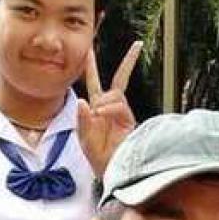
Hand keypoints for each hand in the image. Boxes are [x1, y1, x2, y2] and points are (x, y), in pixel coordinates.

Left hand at [77, 41, 141, 175]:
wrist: (111, 172)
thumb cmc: (98, 158)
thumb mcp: (83, 139)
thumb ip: (81, 120)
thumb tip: (84, 100)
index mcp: (97, 110)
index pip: (94, 84)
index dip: (91, 67)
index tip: (90, 50)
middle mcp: (111, 109)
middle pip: (119, 80)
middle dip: (128, 63)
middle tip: (136, 46)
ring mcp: (122, 115)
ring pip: (115, 95)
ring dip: (104, 102)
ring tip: (97, 116)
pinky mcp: (130, 122)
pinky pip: (119, 107)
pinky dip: (109, 108)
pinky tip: (101, 114)